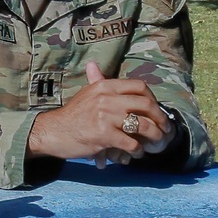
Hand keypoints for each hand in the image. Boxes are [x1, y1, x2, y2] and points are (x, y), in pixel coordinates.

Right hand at [27, 62, 173, 165]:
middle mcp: (106, 98)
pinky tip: (136, 153)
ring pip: (142, 125)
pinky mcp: (104, 135)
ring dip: (154, 136)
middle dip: (160, 118)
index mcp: (104, 85)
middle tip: (164, 129)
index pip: (139, 86)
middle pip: (146, 104)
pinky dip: (137, 150)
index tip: (156, 110)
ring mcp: (105, 116)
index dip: (153, 98)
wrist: (53, 132)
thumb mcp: (85, 94)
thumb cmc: (72, 115)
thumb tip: (93, 64)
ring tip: (155, 143)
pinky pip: (131, 143)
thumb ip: (95, 80)